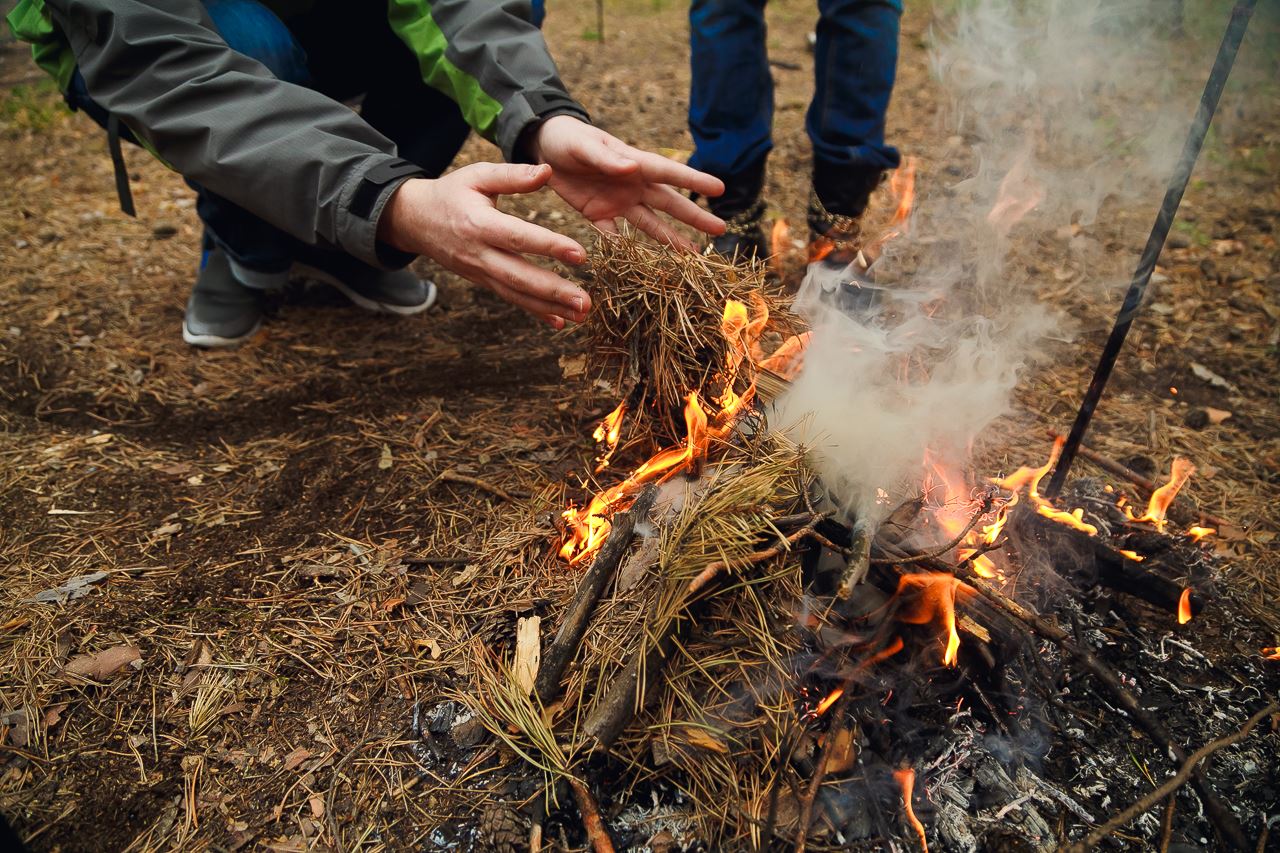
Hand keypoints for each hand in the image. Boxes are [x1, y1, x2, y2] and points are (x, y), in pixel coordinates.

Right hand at [377, 163, 589, 328]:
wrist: (414, 220)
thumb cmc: (451, 193)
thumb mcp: (477, 175)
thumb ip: (512, 175)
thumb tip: (547, 171)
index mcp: (479, 224)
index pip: (518, 238)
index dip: (549, 246)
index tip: (580, 255)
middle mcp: (479, 254)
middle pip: (519, 277)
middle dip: (554, 292)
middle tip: (586, 301)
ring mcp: (480, 272)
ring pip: (517, 294)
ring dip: (551, 307)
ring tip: (582, 314)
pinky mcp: (483, 281)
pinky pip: (511, 298)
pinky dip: (536, 312)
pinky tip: (560, 322)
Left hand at [529, 116, 725, 249]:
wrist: (543, 147)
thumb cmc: (568, 138)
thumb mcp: (583, 146)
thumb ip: (606, 159)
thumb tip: (633, 167)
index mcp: (634, 164)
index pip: (669, 173)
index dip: (694, 180)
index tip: (719, 189)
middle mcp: (633, 185)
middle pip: (669, 204)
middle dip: (694, 216)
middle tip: (720, 228)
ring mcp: (618, 202)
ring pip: (650, 224)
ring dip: (671, 240)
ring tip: (692, 256)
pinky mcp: (599, 215)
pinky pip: (616, 236)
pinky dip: (626, 252)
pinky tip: (643, 268)